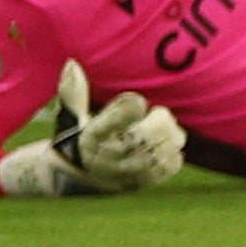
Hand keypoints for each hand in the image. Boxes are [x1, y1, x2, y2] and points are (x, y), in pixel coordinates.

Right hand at [0, 61, 183, 197]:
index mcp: (94, 134)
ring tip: (160, 131)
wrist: (77, 178)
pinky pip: (172, 164)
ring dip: (170, 134)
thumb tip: (72, 63)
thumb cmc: (78, 140)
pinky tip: (164, 148)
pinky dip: (174, 154)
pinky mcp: (143, 183)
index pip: (130, 108)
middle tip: (154, 116)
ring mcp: (129, 172)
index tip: (133, 104)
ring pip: (168, 145)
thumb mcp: (71, 116)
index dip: (133, 104)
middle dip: (160, 118)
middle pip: (155, 128)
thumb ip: (75, 90)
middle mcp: (111, 155)